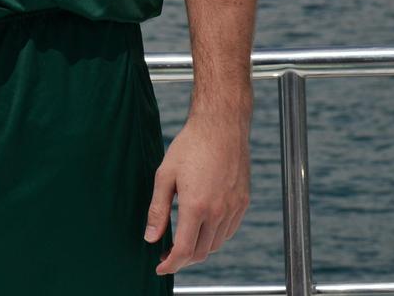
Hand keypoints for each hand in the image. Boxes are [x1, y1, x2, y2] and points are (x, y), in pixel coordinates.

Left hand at [145, 110, 250, 274]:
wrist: (221, 126)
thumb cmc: (189, 146)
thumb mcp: (165, 176)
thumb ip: (157, 211)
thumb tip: (150, 238)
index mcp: (196, 206)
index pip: (184, 251)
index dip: (171, 264)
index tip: (160, 268)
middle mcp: (218, 211)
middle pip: (201, 252)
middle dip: (183, 259)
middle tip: (168, 255)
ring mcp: (233, 207)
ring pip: (216, 244)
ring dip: (200, 249)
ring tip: (184, 241)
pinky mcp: (243, 202)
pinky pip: (229, 231)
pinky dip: (215, 237)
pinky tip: (203, 228)